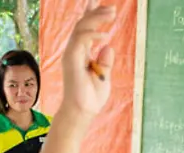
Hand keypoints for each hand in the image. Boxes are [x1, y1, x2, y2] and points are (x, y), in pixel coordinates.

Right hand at [59, 0, 115, 119]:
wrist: (82, 111)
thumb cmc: (91, 98)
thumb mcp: (103, 76)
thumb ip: (105, 61)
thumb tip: (108, 46)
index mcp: (81, 54)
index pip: (85, 29)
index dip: (91, 14)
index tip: (96, 2)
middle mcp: (74, 51)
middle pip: (82, 24)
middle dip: (96, 13)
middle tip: (113, 9)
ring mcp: (71, 54)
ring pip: (81, 27)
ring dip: (96, 18)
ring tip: (112, 14)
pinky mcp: (71, 59)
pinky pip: (80, 39)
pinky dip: (93, 34)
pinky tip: (105, 36)